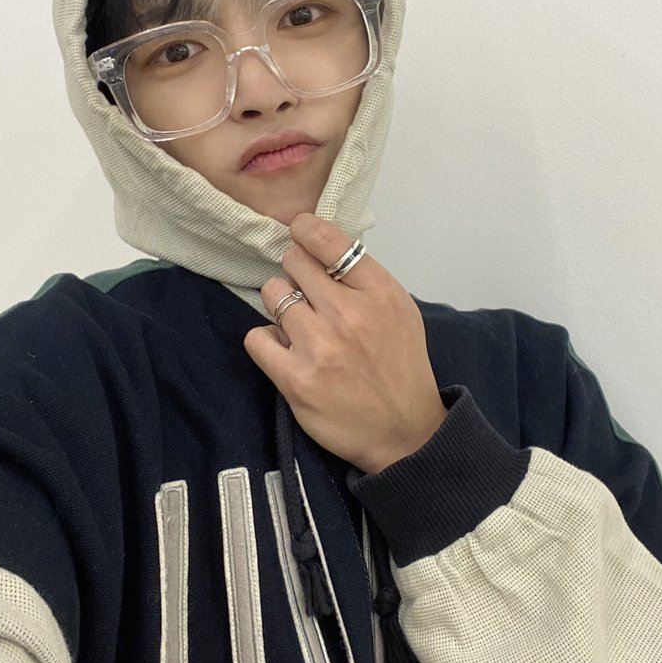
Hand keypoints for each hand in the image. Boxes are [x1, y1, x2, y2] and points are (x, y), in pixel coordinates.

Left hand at [244, 213, 446, 473]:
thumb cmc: (400, 365)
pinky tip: (284, 349)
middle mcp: (349, 315)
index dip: (306, 229)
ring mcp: (320, 347)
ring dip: (281, 305)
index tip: (299, 231)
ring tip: (296, 324)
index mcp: (380, 293)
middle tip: (305, 291)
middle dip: (295, 271)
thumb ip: (364, 278)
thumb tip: (320, 247)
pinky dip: (266, 340)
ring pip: (273, 294)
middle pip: (295, 262)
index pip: (330, 241)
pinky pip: (257, 337)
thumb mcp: (400, 310)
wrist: (404, 432)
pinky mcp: (296, 380)